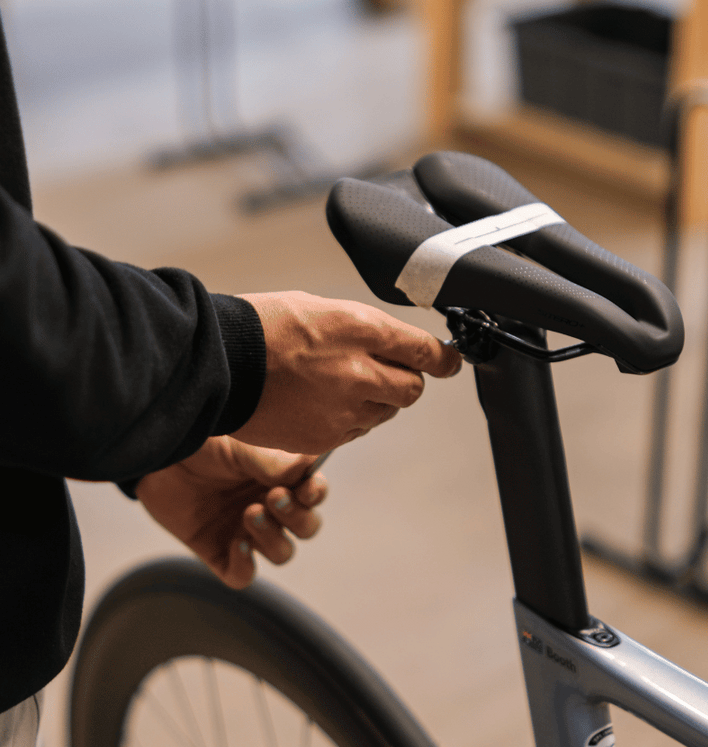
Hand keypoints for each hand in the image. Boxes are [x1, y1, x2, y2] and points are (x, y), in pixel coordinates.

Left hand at [135, 436, 327, 588]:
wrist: (157, 458)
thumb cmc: (202, 443)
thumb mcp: (239, 446)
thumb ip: (273, 462)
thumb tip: (306, 471)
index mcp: (280, 478)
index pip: (314, 493)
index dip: (316, 494)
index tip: (305, 488)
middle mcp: (269, 507)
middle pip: (306, 527)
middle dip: (295, 516)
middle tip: (272, 497)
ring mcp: (246, 531)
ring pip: (281, 552)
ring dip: (272, 538)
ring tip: (248, 514)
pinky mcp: (218, 552)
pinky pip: (242, 575)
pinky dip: (245, 566)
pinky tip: (236, 544)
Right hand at [232, 291, 461, 452]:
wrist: (219, 364)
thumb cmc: (264, 327)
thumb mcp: (323, 308)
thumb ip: (367, 330)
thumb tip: (397, 345)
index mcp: (359, 329)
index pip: (424, 350)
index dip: (443, 358)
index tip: (449, 361)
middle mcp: (358, 372)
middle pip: (413, 389)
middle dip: (406, 379)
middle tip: (384, 370)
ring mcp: (343, 410)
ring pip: (386, 412)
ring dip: (376, 400)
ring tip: (336, 382)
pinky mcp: (326, 437)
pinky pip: (356, 430)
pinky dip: (350, 419)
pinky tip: (320, 401)